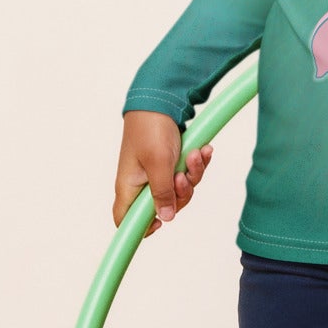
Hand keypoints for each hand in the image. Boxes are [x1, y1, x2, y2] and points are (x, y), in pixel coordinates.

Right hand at [113, 110, 212, 235]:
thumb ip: (162, 193)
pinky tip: (202, 150)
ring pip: (181, 189)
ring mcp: (157, 172)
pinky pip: (188, 172)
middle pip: (165, 206)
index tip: (160, 224)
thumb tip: (165, 218)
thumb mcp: (158, 164)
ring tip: (194, 154)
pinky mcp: (171, 162)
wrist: (161, 100)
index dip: (141, 228)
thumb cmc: (150, 129)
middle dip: (181, 192)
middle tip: (182, 175)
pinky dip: (196, 163)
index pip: (125, 219)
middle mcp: (142, 182)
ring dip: (192, 173)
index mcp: (129, 186)